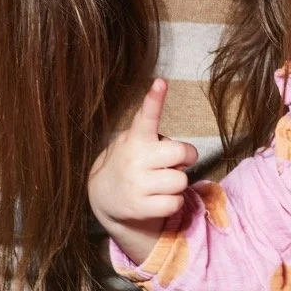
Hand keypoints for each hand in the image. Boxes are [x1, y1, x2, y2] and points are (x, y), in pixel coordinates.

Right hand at [89, 79, 197, 264]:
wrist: (104, 197)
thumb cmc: (133, 162)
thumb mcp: (136, 143)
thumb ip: (159, 142)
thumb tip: (184, 157)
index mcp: (136, 138)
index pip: (147, 116)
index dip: (155, 99)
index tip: (160, 83)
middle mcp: (134, 158)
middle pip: (180, 152)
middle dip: (186, 157)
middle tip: (176, 161)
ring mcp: (136, 184)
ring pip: (181, 180)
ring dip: (177, 182)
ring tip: (160, 182)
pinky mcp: (139, 207)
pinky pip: (175, 202)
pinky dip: (173, 201)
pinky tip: (158, 199)